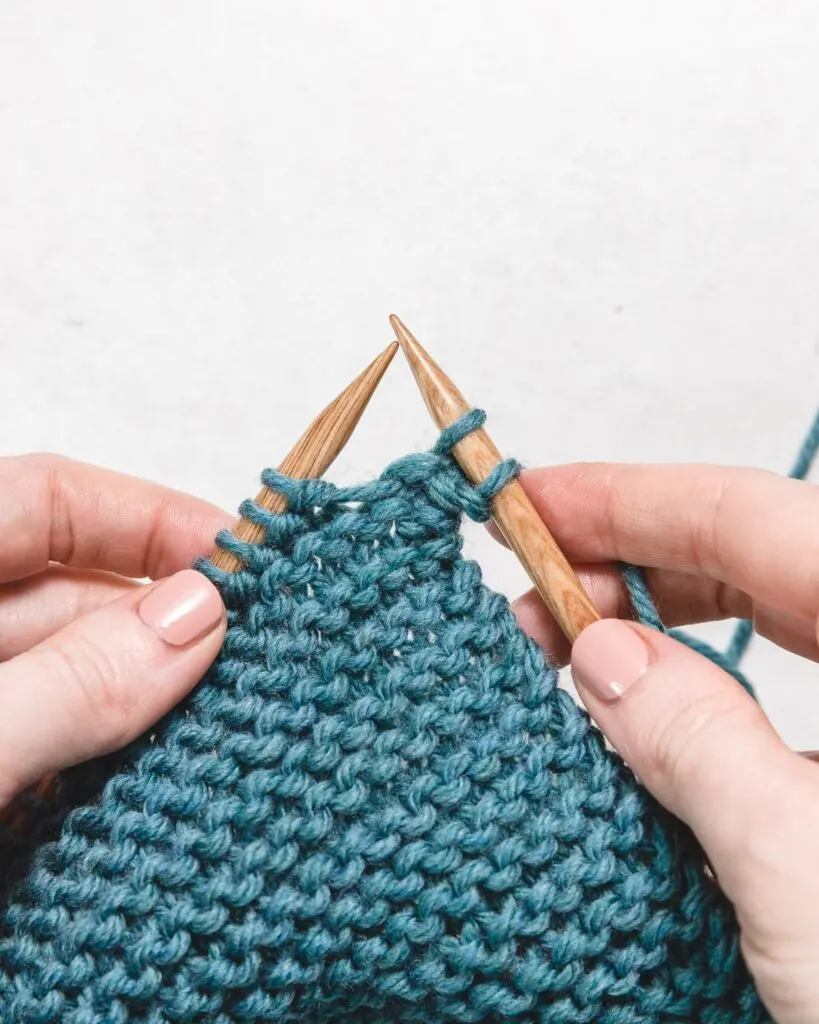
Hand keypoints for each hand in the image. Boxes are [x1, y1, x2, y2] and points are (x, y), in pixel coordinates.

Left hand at [0, 454, 231, 809]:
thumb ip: (73, 681)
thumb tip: (199, 616)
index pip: (45, 498)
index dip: (148, 515)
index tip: (244, 558)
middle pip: (66, 591)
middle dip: (161, 619)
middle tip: (255, 657)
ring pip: (65, 674)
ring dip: (142, 700)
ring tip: (229, 727)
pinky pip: (50, 746)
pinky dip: (102, 763)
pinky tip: (159, 784)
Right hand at [500, 463, 818, 1023]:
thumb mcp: (801, 879)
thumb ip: (700, 746)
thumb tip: (604, 654)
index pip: (753, 518)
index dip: (630, 498)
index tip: (529, 501)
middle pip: (762, 552)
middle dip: (636, 557)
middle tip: (535, 584)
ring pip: (774, 614)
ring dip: (665, 619)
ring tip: (570, 640)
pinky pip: (785, 682)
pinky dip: (705, 681)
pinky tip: (644, 705)